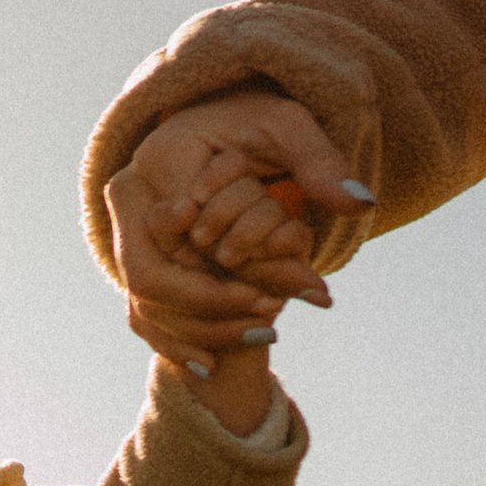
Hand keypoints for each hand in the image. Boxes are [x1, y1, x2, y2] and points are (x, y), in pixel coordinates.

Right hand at [107, 88, 373, 374]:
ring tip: (263, 334)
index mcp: (160, 161)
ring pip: (145, 304)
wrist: (219, 121)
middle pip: (153, 280)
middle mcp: (129, 196)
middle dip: (212, 308)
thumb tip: (361, 202)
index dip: (229, 275)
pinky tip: (214, 366)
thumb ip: (321, 163)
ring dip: (199, 332)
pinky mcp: (133, 253)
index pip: (186, 239)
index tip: (277, 297)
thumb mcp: (291, 128)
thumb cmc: (255, 119)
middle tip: (273, 317)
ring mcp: (124, 228)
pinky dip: (176, 342)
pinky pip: (142, 312)